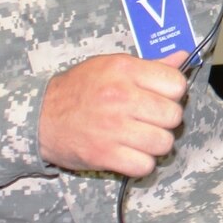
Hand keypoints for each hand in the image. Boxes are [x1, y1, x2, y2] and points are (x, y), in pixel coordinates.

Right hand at [40, 52, 190, 178]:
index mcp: (124, 70)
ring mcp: (113, 128)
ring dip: (155, 143)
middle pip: (173, 115)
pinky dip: (141, 163)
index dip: (172, 93)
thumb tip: (184, 57)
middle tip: (149, 119)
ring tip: (141, 137)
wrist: (39, 117)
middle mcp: (121, 97)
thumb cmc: (78, 90)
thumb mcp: (110, 66)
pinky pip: (145, 165)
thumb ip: (149, 65)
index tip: (161, 97)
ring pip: (164, 143)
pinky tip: (130, 153)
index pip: (176, 84)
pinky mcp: (105, 155)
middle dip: (165, 120)